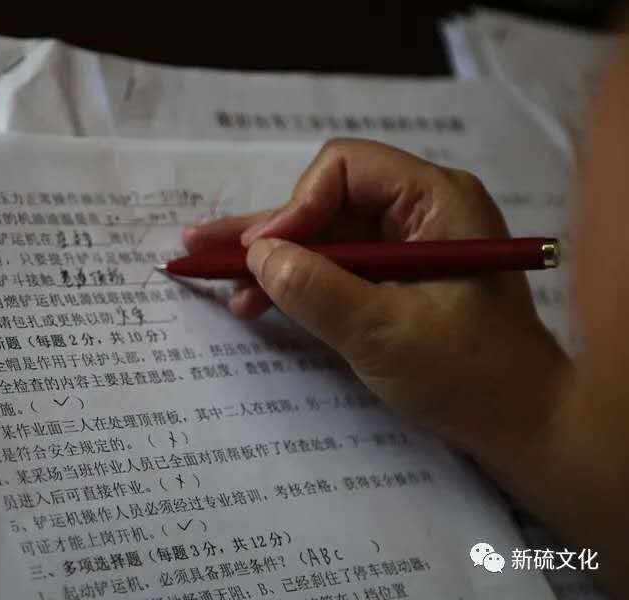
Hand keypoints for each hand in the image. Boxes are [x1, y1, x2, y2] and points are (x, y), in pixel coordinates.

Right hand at [183, 139, 569, 467]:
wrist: (520, 423)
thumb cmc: (469, 374)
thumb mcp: (387, 333)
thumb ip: (318, 290)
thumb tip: (257, 255)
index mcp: (435, 200)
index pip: (346, 168)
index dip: (297, 205)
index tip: (264, 255)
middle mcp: (419, 210)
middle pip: (325, 201)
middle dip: (265, 231)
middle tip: (199, 248)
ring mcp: (405, 245)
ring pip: (323, 235)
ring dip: (271, 259)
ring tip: (213, 278)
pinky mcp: (394, 278)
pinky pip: (335, 266)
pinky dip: (296, 283)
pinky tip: (255, 300)